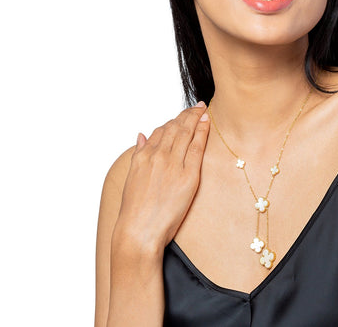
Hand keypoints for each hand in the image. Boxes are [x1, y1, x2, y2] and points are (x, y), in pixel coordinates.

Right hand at [112, 102, 209, 255]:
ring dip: (195, 118)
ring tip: (203, 110)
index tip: (182, 115)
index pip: (161, 131)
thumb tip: (141, 135)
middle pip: (175, 128)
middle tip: (197, 106)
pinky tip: (206, 122)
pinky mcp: (188, 175)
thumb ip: (138, 154)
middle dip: (187, 114)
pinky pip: (196, 147)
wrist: (138, 232)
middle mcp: (157, 156)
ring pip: (185, 133)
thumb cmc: (134, 210)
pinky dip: (202, 132)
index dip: (173, 120)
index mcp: (143, 157)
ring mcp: (173, 164)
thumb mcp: (131, 177)